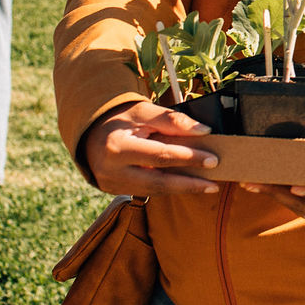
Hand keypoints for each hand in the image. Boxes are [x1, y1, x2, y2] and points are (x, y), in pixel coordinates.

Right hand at [81, 100, 220, 195]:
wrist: (91, 133)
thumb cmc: (121, 120)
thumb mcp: (143, 112)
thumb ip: (172, 120)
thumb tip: (204, 130)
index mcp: (117, 147)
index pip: (160, 155)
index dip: (188, 158)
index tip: (212, 159)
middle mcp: (112, 170)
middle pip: (157, 182)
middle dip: (188, 184)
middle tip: (213, 184)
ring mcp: (111, 184)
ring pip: (153, 190)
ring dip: (181, 189)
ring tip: (206, 186)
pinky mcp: (114, 191)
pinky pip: (146, 191)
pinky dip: (168, 188)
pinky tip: (186, 185)